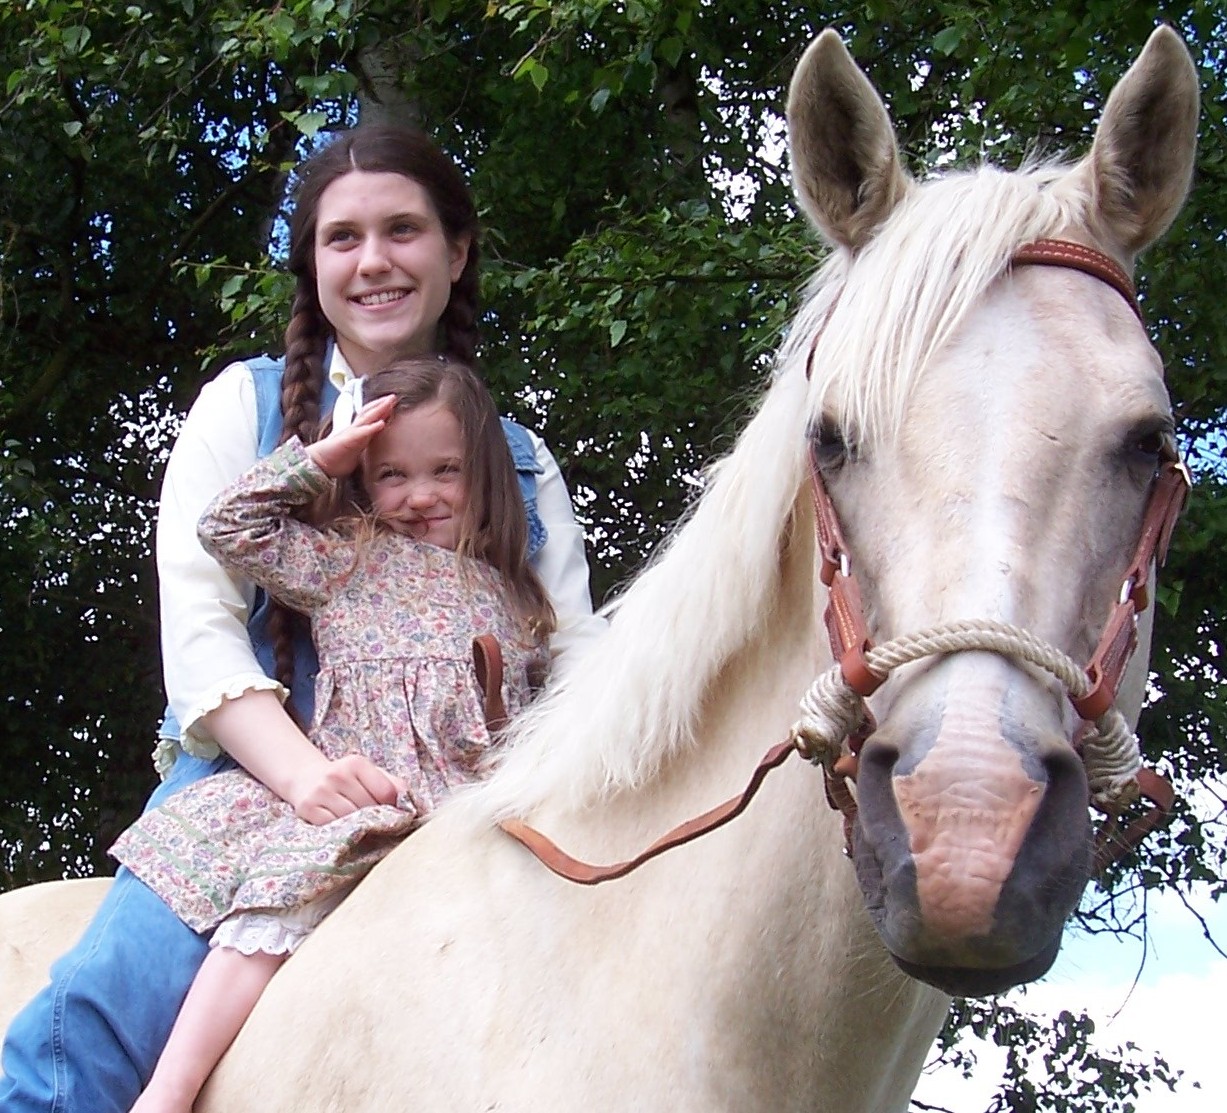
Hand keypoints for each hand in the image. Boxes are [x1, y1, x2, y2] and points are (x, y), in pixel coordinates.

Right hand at [285, 753, 407, 824]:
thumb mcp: (368, 774)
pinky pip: (331, 827)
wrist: (305, 778)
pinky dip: (341, 832)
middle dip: (377, 819)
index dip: (393, 806)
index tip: (394, 813)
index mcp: (356, 763)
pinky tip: (344, 830)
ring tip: (363, 829)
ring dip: (360, 828)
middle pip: (368, 807)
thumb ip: (392, 784)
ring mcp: (320, 791)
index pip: (385, 791)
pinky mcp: (307, 808)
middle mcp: (337, 774)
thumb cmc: (346, 779)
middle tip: (379, 826)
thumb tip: (411, 803)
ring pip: (350, 819)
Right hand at [307, 395, 397, 478]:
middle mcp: (354, 428)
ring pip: (366, 417)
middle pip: (369, 412)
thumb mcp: (355, 450)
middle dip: (382, 404)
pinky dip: (372, 427)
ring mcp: (351, 432)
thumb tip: (375, 448)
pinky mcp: (348, 440)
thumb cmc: (336, 459)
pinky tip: (381, 423)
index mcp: (356, 431)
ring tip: (390, 402)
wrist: (320, 464)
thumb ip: (364, 445)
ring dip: (379, 409)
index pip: (369, 416)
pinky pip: (362, 433)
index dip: (380, 409)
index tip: (392, 404)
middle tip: (393, 397)